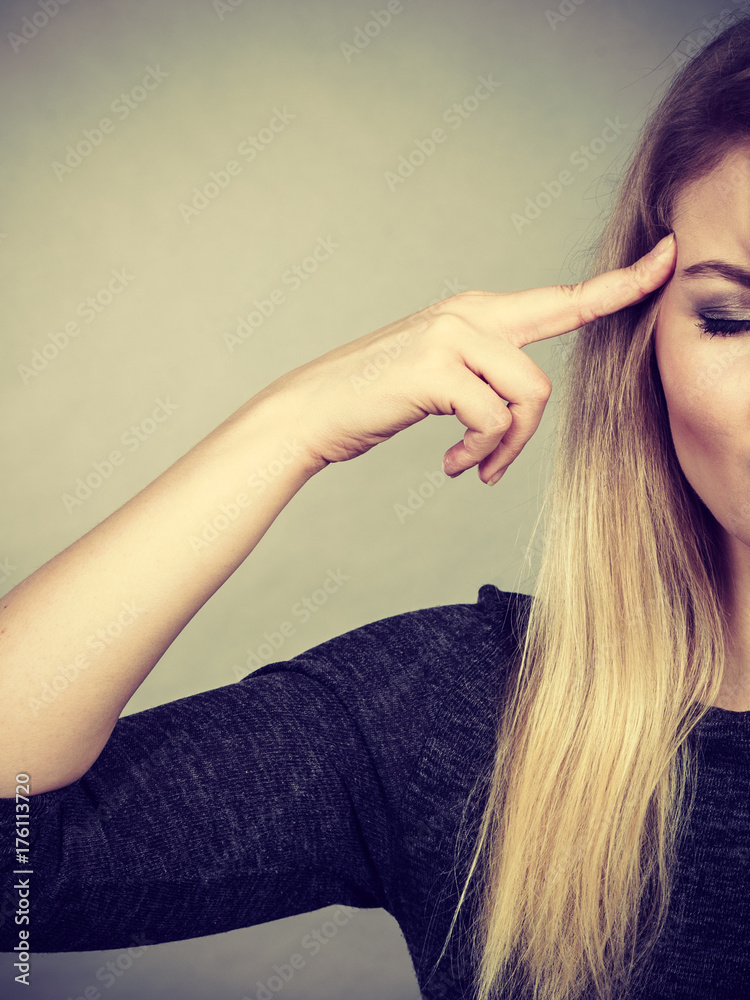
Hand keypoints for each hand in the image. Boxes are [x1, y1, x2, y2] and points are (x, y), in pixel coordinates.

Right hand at [261, 233, 676, 484]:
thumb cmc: (377, 399)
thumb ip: (487, 371)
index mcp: (476, 311)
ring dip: (503, 447)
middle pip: (549, 366)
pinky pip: (493, 420)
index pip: (562, 297)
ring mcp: (452, 333)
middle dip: (532, 426)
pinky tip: (450, 465)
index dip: (621, 283)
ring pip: (528, 397)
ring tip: (470, 467)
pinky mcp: (436, 366)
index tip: (668, 259)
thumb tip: (524, 402)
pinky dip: (478, 453)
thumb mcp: (441, 375)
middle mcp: (469, 312)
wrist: (311, 411)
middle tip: (496, 465)